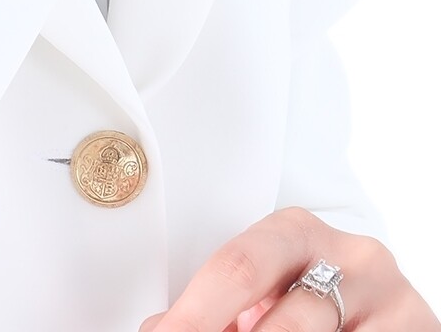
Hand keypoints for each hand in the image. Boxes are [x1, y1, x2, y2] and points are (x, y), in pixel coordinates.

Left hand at [138, 207, 438, 331]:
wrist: (378, 310)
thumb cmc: (309, 302)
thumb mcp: (268, 293)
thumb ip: (222, 307)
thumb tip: (158, 330)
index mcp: (298, 231)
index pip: (239, 268)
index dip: (195, 314)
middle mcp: (354, 257)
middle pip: (288, 318)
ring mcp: (395, 300)